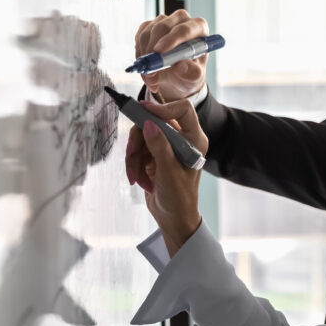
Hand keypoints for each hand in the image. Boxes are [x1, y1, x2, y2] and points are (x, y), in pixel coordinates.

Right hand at [134, 9, 209, 101]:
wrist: (177, 74)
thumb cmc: (189, 72)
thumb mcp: (194, 77)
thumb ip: (191, 72)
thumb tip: (182, 66)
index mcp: (199, 28)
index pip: (186, 29)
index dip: (171, 39)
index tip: (159, 52)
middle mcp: (182, 19)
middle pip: (163, 26)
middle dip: (153, 49)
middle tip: (150, 70)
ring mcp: (164, 20)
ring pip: (148, 33)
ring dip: (145, 57)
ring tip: (151, 77)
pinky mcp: (149, 25)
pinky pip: (140, 36)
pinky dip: (139, 54)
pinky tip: (147, 67)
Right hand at [135, 98, 208, 255]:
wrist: (172, 218)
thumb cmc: (179, 198)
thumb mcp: (169, 171)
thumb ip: (160, 146)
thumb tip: (148, 123)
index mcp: (194, 139)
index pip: (182, 110)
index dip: (162, 107)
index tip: (143, 111)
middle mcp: (182, 139)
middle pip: (153, 122)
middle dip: (139, 141)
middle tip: (131, 154)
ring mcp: (167, 147)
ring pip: (141, 137)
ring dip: (134, 158)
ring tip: (136, 176)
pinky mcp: (154, 155)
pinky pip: (137, 150)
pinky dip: (134, 165)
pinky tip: (138, 180)